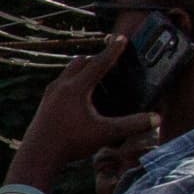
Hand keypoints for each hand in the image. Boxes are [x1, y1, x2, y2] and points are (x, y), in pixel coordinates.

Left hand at [14, 36, 158, 185]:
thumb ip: (133, 124)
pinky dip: (73, 81)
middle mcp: (61, 86)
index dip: (113, 50)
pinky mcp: (44, 103)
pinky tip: (80, 93)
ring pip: (68, 72)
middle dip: (97, 58)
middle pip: (80, 62)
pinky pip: (61, 83)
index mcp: (76, 87)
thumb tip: (156, 119)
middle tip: (111, 57)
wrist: (37, 156)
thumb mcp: (106, 133)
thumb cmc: (70, 143)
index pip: (99, 63)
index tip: (121, 38)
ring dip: (83, 68)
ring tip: (97, 73)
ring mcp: (50, 94)